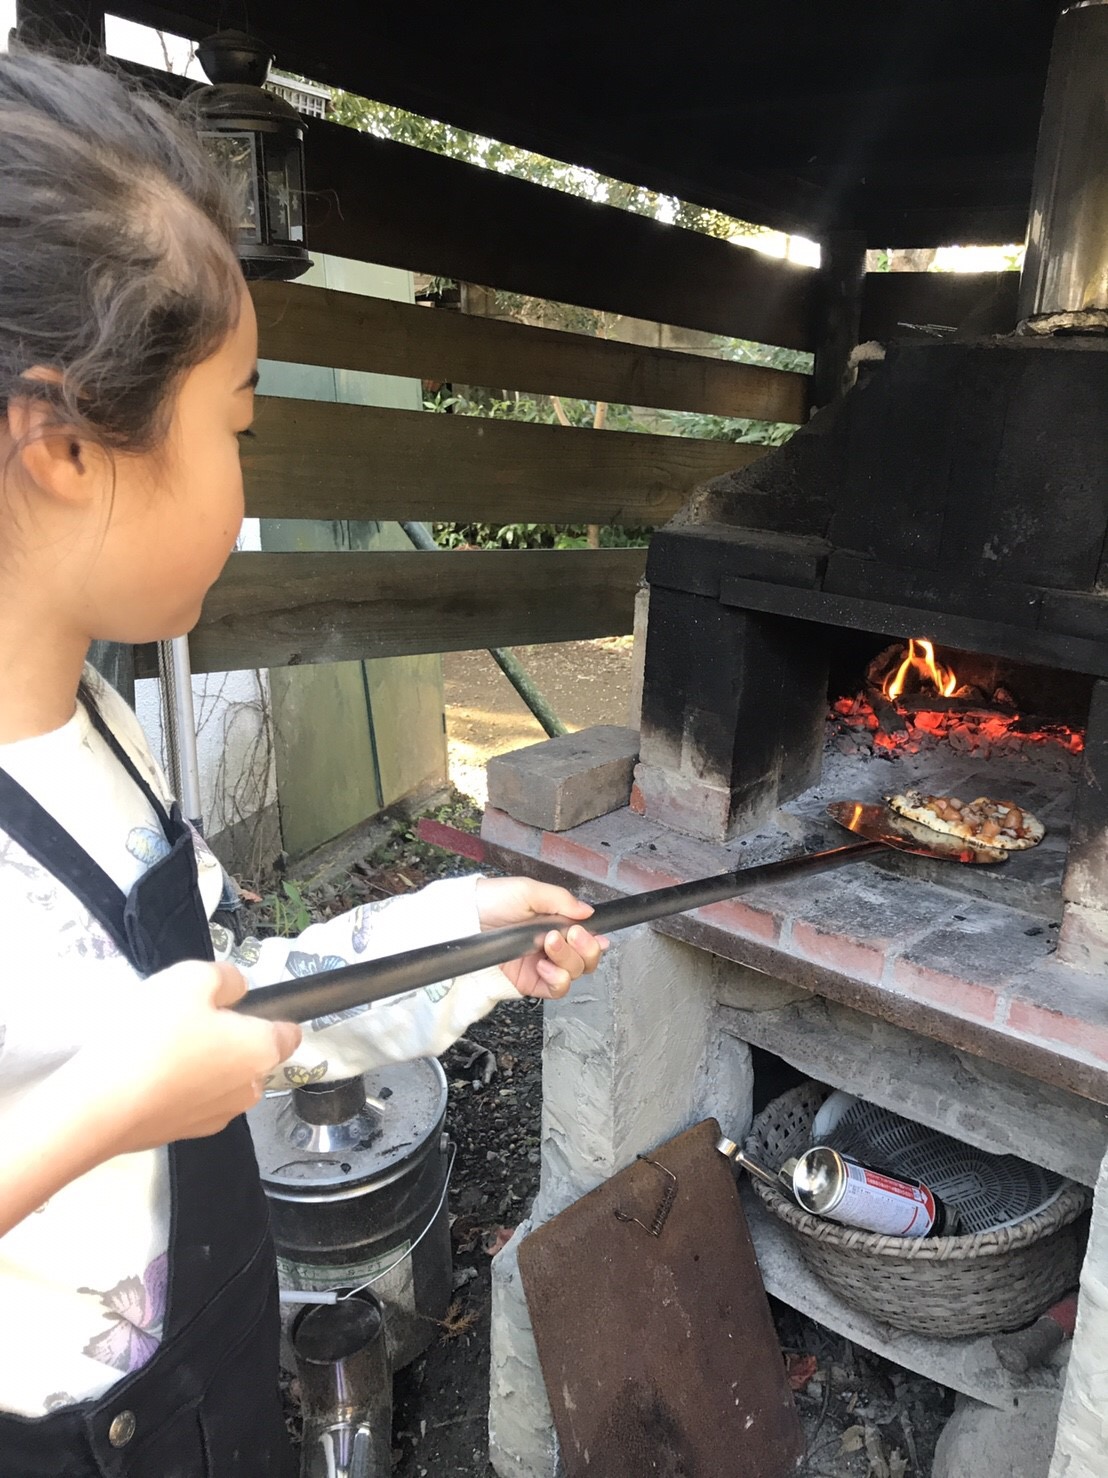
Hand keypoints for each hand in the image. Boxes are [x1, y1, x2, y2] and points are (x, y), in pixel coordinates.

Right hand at [74, 960, 300, 1151]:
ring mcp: (216, 1117)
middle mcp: (248, 1089)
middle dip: (227, 1037)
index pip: (288, 1033)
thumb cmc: (154, 1036)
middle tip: (186, 1019)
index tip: (241, 1006)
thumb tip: (236, 990)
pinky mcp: (182, 1134)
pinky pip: (190, 1100)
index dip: (271, 1014)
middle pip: (250, 1055)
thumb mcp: (191, 978)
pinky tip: (146, 1074)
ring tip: (158, 1047)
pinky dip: (176, 1087)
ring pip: (219, 1080)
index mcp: (261, 1051)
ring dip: (200, 1064)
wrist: (101, 1107)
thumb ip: (225, 978)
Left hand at [475, 877, 607, 999]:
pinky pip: (556, 990)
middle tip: (571, 935)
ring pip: (575, 974)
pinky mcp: (530, 983)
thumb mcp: (528, 891)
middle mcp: (552, 946)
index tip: (586, 930)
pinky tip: (544, 967)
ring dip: (568, 960)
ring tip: (548, 944)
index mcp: (555, 923)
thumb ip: (560, 900)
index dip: (593, 938)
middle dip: (585, 948)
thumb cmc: (492, 901)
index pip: (587, 937)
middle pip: (586, 959)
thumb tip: (588, 911)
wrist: (465, 922)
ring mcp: (542, 965)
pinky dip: (557, 980)